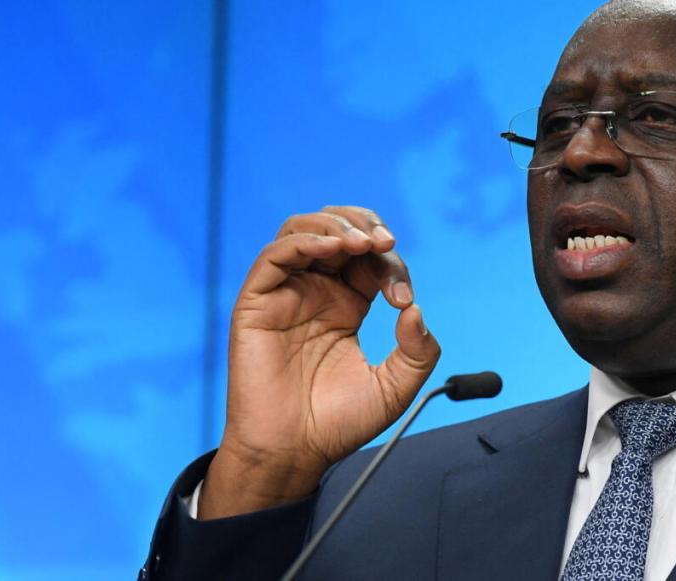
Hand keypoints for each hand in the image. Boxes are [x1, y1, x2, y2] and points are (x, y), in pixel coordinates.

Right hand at [198, 206, 440, 518]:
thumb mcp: (395, 388)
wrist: (294, 452)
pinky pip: (276, 255)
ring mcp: (285, 293)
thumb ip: (418, 352)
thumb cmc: (337, 424)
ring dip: (336, 224)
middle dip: (366, 225)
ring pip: (304, 230)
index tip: (403, 298)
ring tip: (361, 241)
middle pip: (338, 230)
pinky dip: (305, 240)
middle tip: (386, 244)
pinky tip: (333, 247)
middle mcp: (315, 292)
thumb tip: (416, 309)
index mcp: (346, 305)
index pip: (370, 260)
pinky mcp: (257, 301)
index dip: (391, 265)